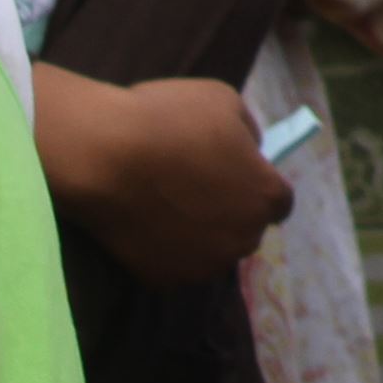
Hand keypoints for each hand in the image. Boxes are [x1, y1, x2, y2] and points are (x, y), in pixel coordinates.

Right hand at [37, 66, 296, 286]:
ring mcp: (203, 264)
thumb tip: (249, 150)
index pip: (278, 202)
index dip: (257, 188)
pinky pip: (174, 266)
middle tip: (197, 192)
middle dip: (231, 213)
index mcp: (267, 197)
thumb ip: (247, 131)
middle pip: (245, 229)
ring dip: (201, 237)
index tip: (236, 179)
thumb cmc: (170, 121)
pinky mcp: (163, 279)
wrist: (103, 155)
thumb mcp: (225, 103)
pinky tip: (148, 227)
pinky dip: (166, 252)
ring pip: (212, 252)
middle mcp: (243, 238)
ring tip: (170, 210)